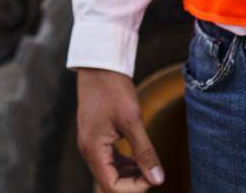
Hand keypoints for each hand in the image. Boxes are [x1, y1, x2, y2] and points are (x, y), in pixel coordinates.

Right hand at [76, 68, 164, 191]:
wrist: (99, 64)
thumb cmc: (113, 88)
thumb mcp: (132, 120)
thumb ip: (144, 152)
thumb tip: (157, 179)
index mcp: (93, 149)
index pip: (111, 186)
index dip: (134, 187)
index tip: (152, 175)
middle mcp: (88, 150)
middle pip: (109, 182)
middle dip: (132, 182)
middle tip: (152, 172)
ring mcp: (90, 143)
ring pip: (108, 171)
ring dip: (128, 174)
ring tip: (147, 164)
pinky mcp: (95, 135)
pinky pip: (107, 159)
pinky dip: (123, 162)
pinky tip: (137, 156)